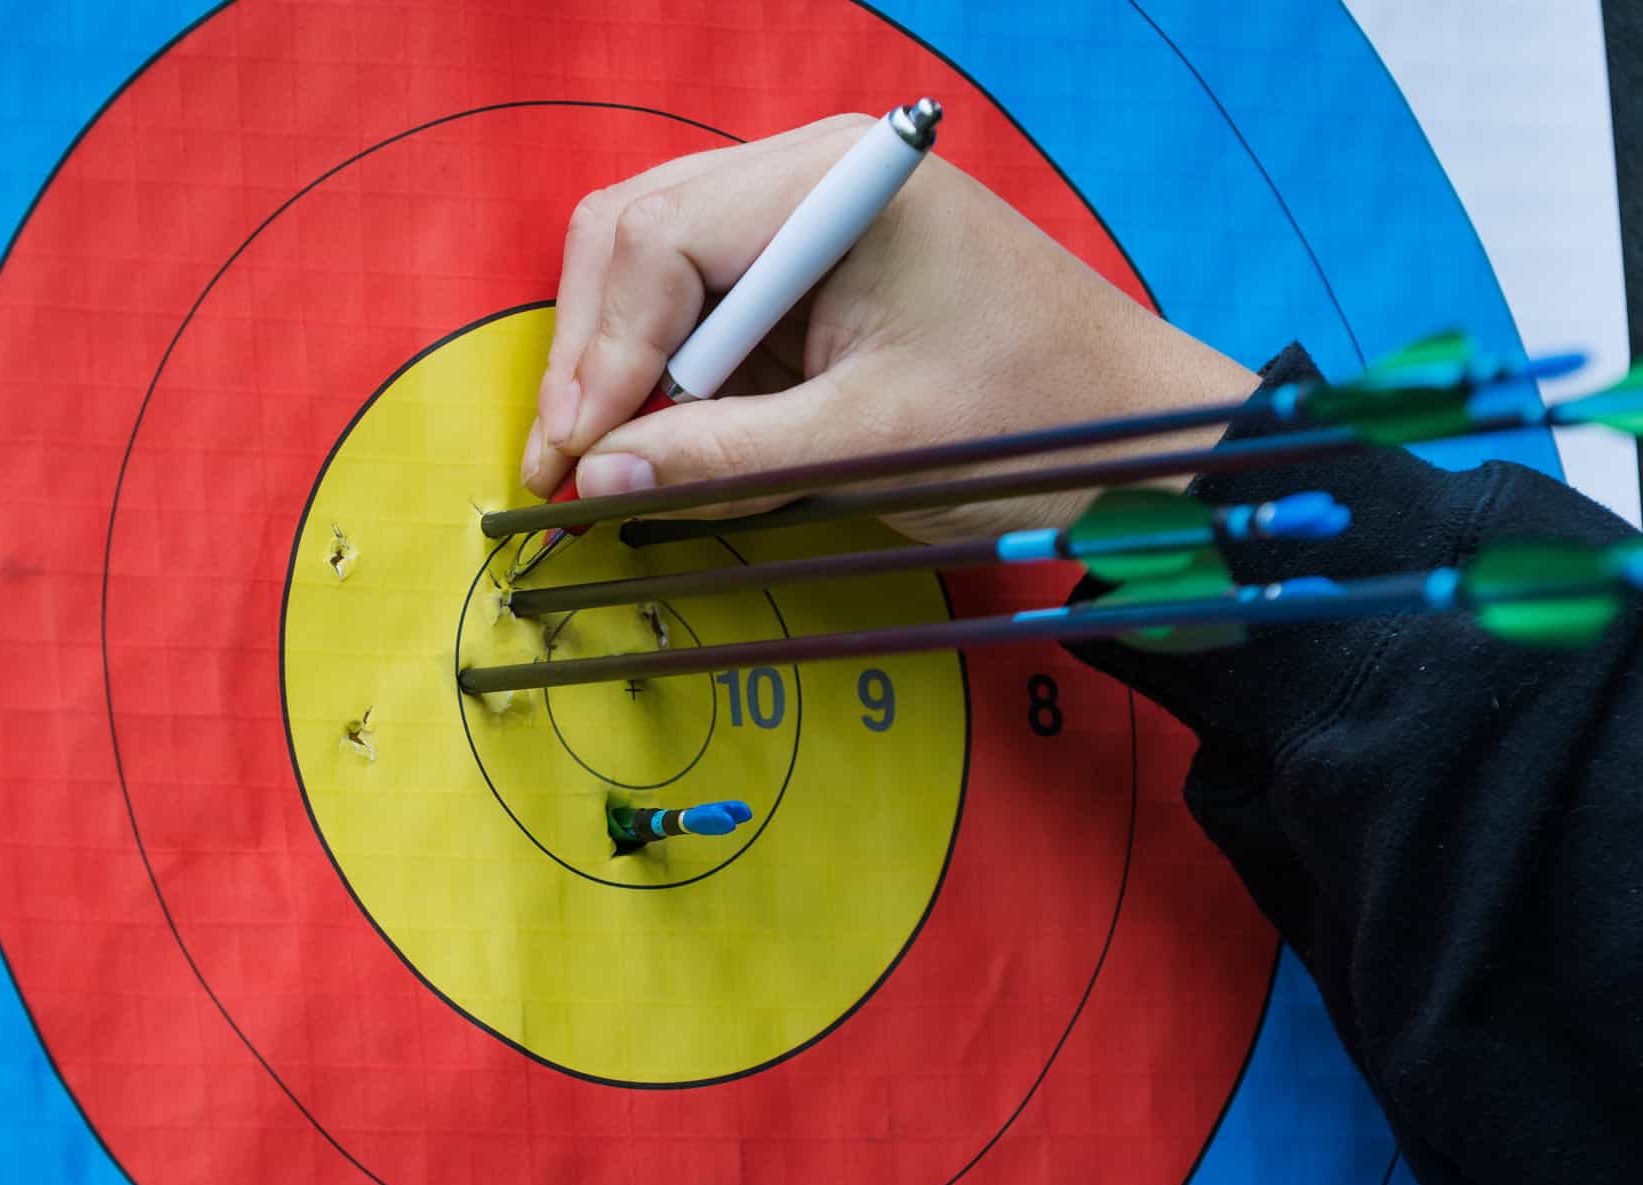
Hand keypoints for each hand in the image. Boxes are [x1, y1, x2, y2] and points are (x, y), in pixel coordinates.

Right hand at [521, 114, 1258, 541]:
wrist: (1142, 434)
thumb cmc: (1036, 422)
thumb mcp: (868, 445)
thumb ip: (725, 457)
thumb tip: (599, 479)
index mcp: (836, 186)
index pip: (659, 240)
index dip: (599, 357)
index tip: (574, 461)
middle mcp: (813, 177)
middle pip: (637, 236)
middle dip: (594, 356)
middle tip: (571, 469)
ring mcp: (811, 217)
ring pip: (655, 270)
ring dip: (627, 370)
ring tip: (621, 466)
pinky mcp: (814, 268)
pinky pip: (704, 307)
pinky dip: (675, 377)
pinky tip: (676, 443)